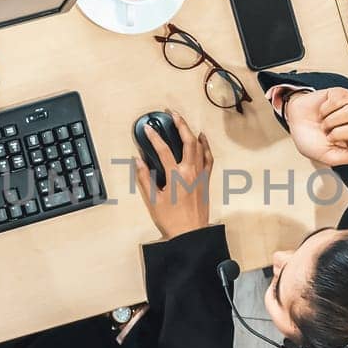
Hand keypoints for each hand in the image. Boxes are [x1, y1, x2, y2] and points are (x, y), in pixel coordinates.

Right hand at [133, 110, 212, 239]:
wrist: (191, 234)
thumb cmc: (171, 220)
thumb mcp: (153, 200)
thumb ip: (145, 178)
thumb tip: (138, 161)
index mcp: (175, 176)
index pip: (163, 150)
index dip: (154, 137)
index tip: (147, 128)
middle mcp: (190, 172)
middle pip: (188, 141)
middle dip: (179, 124)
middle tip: (171, 114)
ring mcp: (201, 175)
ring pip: (200, 147)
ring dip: (192, 132)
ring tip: (183, 122)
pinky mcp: (206, 179)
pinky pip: (209, 158)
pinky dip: (206, 146)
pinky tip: (202, 138)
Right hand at [285, 87, 347, 166]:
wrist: (294, 122)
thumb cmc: (310, 139)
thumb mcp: (326, 156)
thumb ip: (345, 157)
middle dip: (339, 134)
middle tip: (328, 135)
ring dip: (330, 121)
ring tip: (324, 123)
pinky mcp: (342, 95)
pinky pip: (340, 100)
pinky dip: (326, 108)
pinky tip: (323, 111)